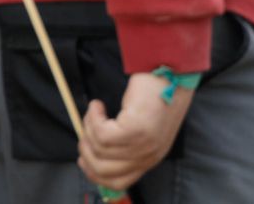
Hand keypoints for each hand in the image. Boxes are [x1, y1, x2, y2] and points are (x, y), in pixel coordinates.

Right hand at [78, 71, 193, 193]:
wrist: (171, 71)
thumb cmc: (155, 93)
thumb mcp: (145, 127)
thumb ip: (127, 145)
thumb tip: (93, 151)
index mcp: (151, 158)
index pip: (119, 182)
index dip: (95, 173)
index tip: (83, 159)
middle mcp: (148, 156)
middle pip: (103, 170)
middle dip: (86, 151)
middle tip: (85, 129)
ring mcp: (143, 145)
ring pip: (99, 149)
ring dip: (89, 128)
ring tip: (95, 111)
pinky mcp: (136, 130)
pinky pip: (102, 134)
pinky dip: (93, 118)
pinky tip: (97, 106)